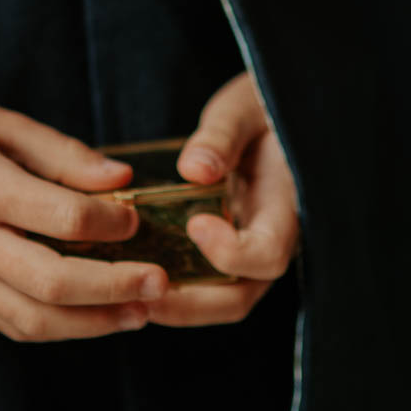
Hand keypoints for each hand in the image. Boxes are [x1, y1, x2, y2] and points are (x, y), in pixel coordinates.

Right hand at [0, 94, 171, 342]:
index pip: (64, 218)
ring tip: (139, 314)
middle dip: (115, 288)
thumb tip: (120, 181)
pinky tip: (89, 320)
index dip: (111, 221)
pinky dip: (54, 328)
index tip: (137, 215)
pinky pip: (8, 324)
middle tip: (161, 283)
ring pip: (33, 319)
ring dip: (93, 324)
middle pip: (54, 281)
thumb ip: (59, 152)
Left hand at [144, 70, 299, 327]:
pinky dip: (172, 286)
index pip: (268, 253)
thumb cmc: (259, 105)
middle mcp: (269, 239)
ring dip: (175, 304)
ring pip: (218, 299)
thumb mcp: (243, 109)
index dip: (231, 251)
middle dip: (190, 303)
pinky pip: (203, 282)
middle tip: (142, 292)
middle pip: (239, 295)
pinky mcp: (226, 246)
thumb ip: (222, 136)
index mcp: (285, 206)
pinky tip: (130, 274)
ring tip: (126, 293)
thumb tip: (195, 170)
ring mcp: (248, 248)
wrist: (270, 111)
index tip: (195, 224)